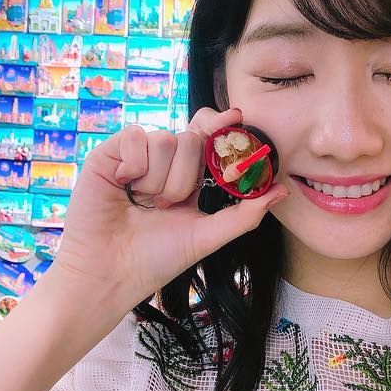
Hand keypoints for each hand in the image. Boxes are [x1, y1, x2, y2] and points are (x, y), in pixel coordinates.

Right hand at [47, 108, 288, 311]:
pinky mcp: (108, 155)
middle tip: (169, 204)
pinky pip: (135, 136)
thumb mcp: (207, 236)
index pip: (208, 137)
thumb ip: (244, 213)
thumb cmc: (155, 260)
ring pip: (166, 139)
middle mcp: (163, 164)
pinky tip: (125, 187)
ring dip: (160, 180)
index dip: (222, 125)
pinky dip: (135, 165)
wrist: (111, 272)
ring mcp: (136, 157)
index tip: (238, 118)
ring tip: (144, 204)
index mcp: (188, 178)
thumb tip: (281, 191)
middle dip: (187, 176)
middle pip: (191, 137)